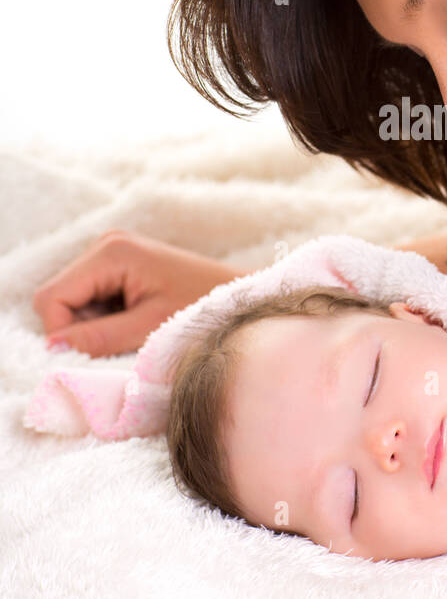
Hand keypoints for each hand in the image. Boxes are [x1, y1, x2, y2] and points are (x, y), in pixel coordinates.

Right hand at [32, 230, 239, 356]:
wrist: (242, 299)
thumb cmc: (204, 310)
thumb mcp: (149, 328)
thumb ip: (98, 338)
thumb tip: (52, 348)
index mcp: (111, 251)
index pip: (51, 298)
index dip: (62, 333)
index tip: (92, 354)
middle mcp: (106, 244)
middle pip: (59, 298)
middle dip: (79, 328)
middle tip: (122, 340)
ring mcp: (113, 252)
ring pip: (73, 302)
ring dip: (94, 325)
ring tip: (135, 330)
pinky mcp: (121, 266)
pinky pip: (92, 299)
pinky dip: (106, 319)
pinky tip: (137, 321)